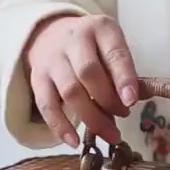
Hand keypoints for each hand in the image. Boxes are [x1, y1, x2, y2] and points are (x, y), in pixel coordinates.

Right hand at [24, 14, 139, 147]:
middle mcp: (74, 40)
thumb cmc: (92, 48)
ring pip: (69, 91)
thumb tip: (132, 101)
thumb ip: (122, 71)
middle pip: (88, 73)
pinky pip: (47, 105)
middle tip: (123, 116)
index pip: (113, 53)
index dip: (123, 78)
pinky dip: (60, 126)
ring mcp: (53, 59)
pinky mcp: (37, 78)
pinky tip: (74, 141)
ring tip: (109, 134)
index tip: (131, 101)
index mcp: (100, 28)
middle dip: (107, 101)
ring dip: (91, 117)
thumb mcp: (111, 47)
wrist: (51, 35)